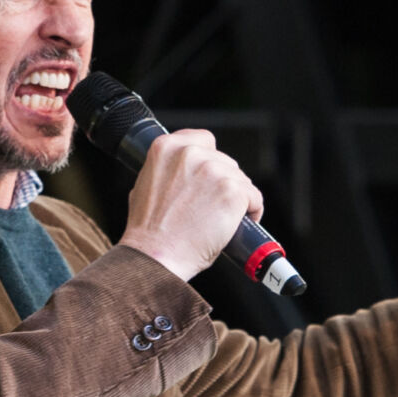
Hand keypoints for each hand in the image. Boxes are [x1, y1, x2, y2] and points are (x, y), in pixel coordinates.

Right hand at [118, 130, 263, 281]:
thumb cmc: (147, 231)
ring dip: (237, 197)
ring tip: (223, 218)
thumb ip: (164, 170)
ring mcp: (214, 171)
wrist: (156, 256)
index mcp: (167, 147)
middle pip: (225, 161)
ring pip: (240, 179)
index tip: (211, 176)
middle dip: (223, 182)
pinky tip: (239, 223)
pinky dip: (252, 210)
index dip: (210, 159)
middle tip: (213, 206)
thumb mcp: (143, 185)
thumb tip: (180, 172)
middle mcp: (192, 153)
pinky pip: (254, 197)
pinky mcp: (233, 191)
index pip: (204, 140)